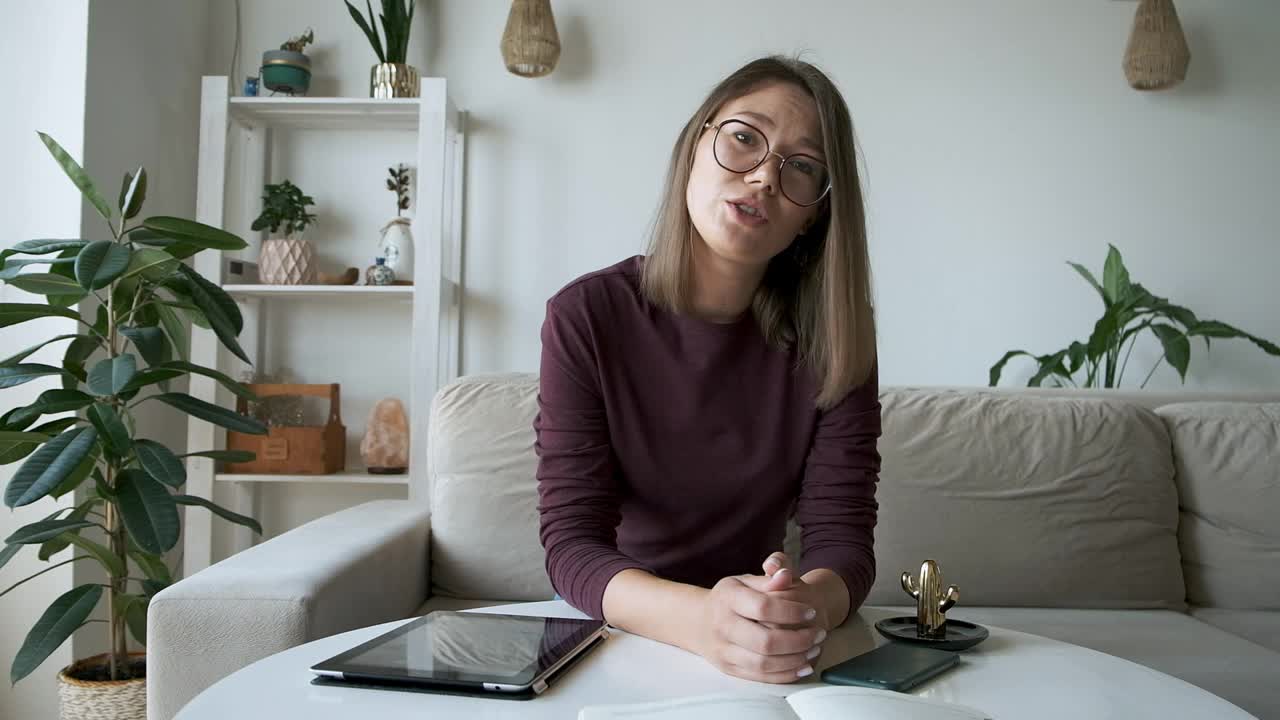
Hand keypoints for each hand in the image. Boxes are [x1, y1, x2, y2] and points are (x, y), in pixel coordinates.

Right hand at [695, 559, 827, 683]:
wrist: (699, 622)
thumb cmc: (731, 598)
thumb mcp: (745, 581)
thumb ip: (768, 579)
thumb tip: (785, 575)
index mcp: (727, 598)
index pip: (763, 607)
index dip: (792, 612)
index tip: (812, 611)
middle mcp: (722, 625)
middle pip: (765, 641)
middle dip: (799, 640)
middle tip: (820, 634)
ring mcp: (723, 650)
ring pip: (764, 663)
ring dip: (795, 659)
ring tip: (815, 649)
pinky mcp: (729, 669)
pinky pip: (761, 677)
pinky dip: (786, 674)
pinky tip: (803, 665)